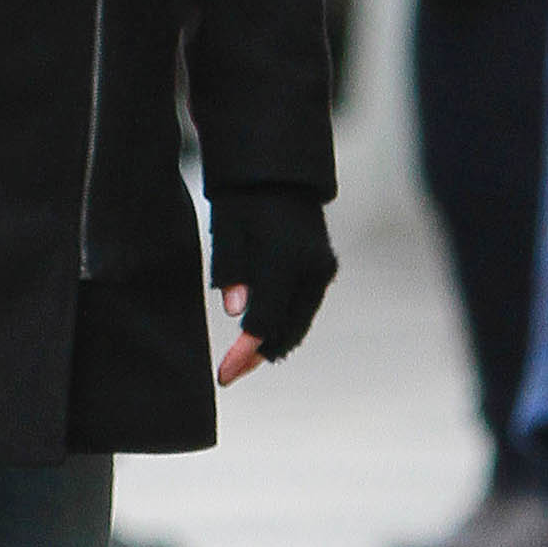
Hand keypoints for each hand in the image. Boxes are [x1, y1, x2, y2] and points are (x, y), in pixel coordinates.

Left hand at [210, 186, 336, 385]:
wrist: (280, 171)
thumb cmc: (244, 196)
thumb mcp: (227, 227)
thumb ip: (230, 271)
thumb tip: (235, 312)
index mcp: (284, 257)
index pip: (264, 321)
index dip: (243, 353)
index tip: (223, 375)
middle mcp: (311, 267)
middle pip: (287, 331)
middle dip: (258, 356)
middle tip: (229, 373)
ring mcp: (322, 270)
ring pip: (298, 323)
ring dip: (272, 344)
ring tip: (242, 359)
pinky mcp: (323, 270)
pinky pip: (303, 309)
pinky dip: (283, 326)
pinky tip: (260, 336)